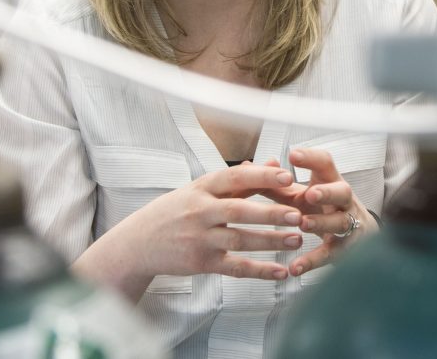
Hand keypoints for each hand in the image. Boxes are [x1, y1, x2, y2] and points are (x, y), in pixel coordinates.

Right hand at [74, 164, 303, 300]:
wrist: (138, 242)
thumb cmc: (177, 211)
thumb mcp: (201, 189)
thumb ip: (240, 180)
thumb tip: (275, 163)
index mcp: (201, 187)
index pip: (234, 178)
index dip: (261, 177)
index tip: (287, 177)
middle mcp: (200, 211)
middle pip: (239, 210)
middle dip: (270, 212)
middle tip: (298, 214)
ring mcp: (200, 239)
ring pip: (239, 239)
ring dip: (270, 241)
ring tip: (296, 240)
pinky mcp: (201, 263)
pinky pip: (234, 267)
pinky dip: (259, 271)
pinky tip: (280, 272)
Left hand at [262, 148, 377, 276]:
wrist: (357, 233)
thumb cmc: (321, 207)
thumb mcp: (300, 193)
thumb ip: (275, 184)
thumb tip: (246, 167)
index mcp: (330, 181)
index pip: (325, 164)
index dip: (311, 158)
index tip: (293, 155)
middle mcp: (342, 201)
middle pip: (342, 191)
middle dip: (327, 192)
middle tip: (310, 193)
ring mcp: (347, 224)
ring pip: (340, 222)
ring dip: (322, 223)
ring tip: (303, 224)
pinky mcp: (344, 249)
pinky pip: (331, 254)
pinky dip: (313, 261)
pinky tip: (295, 267)